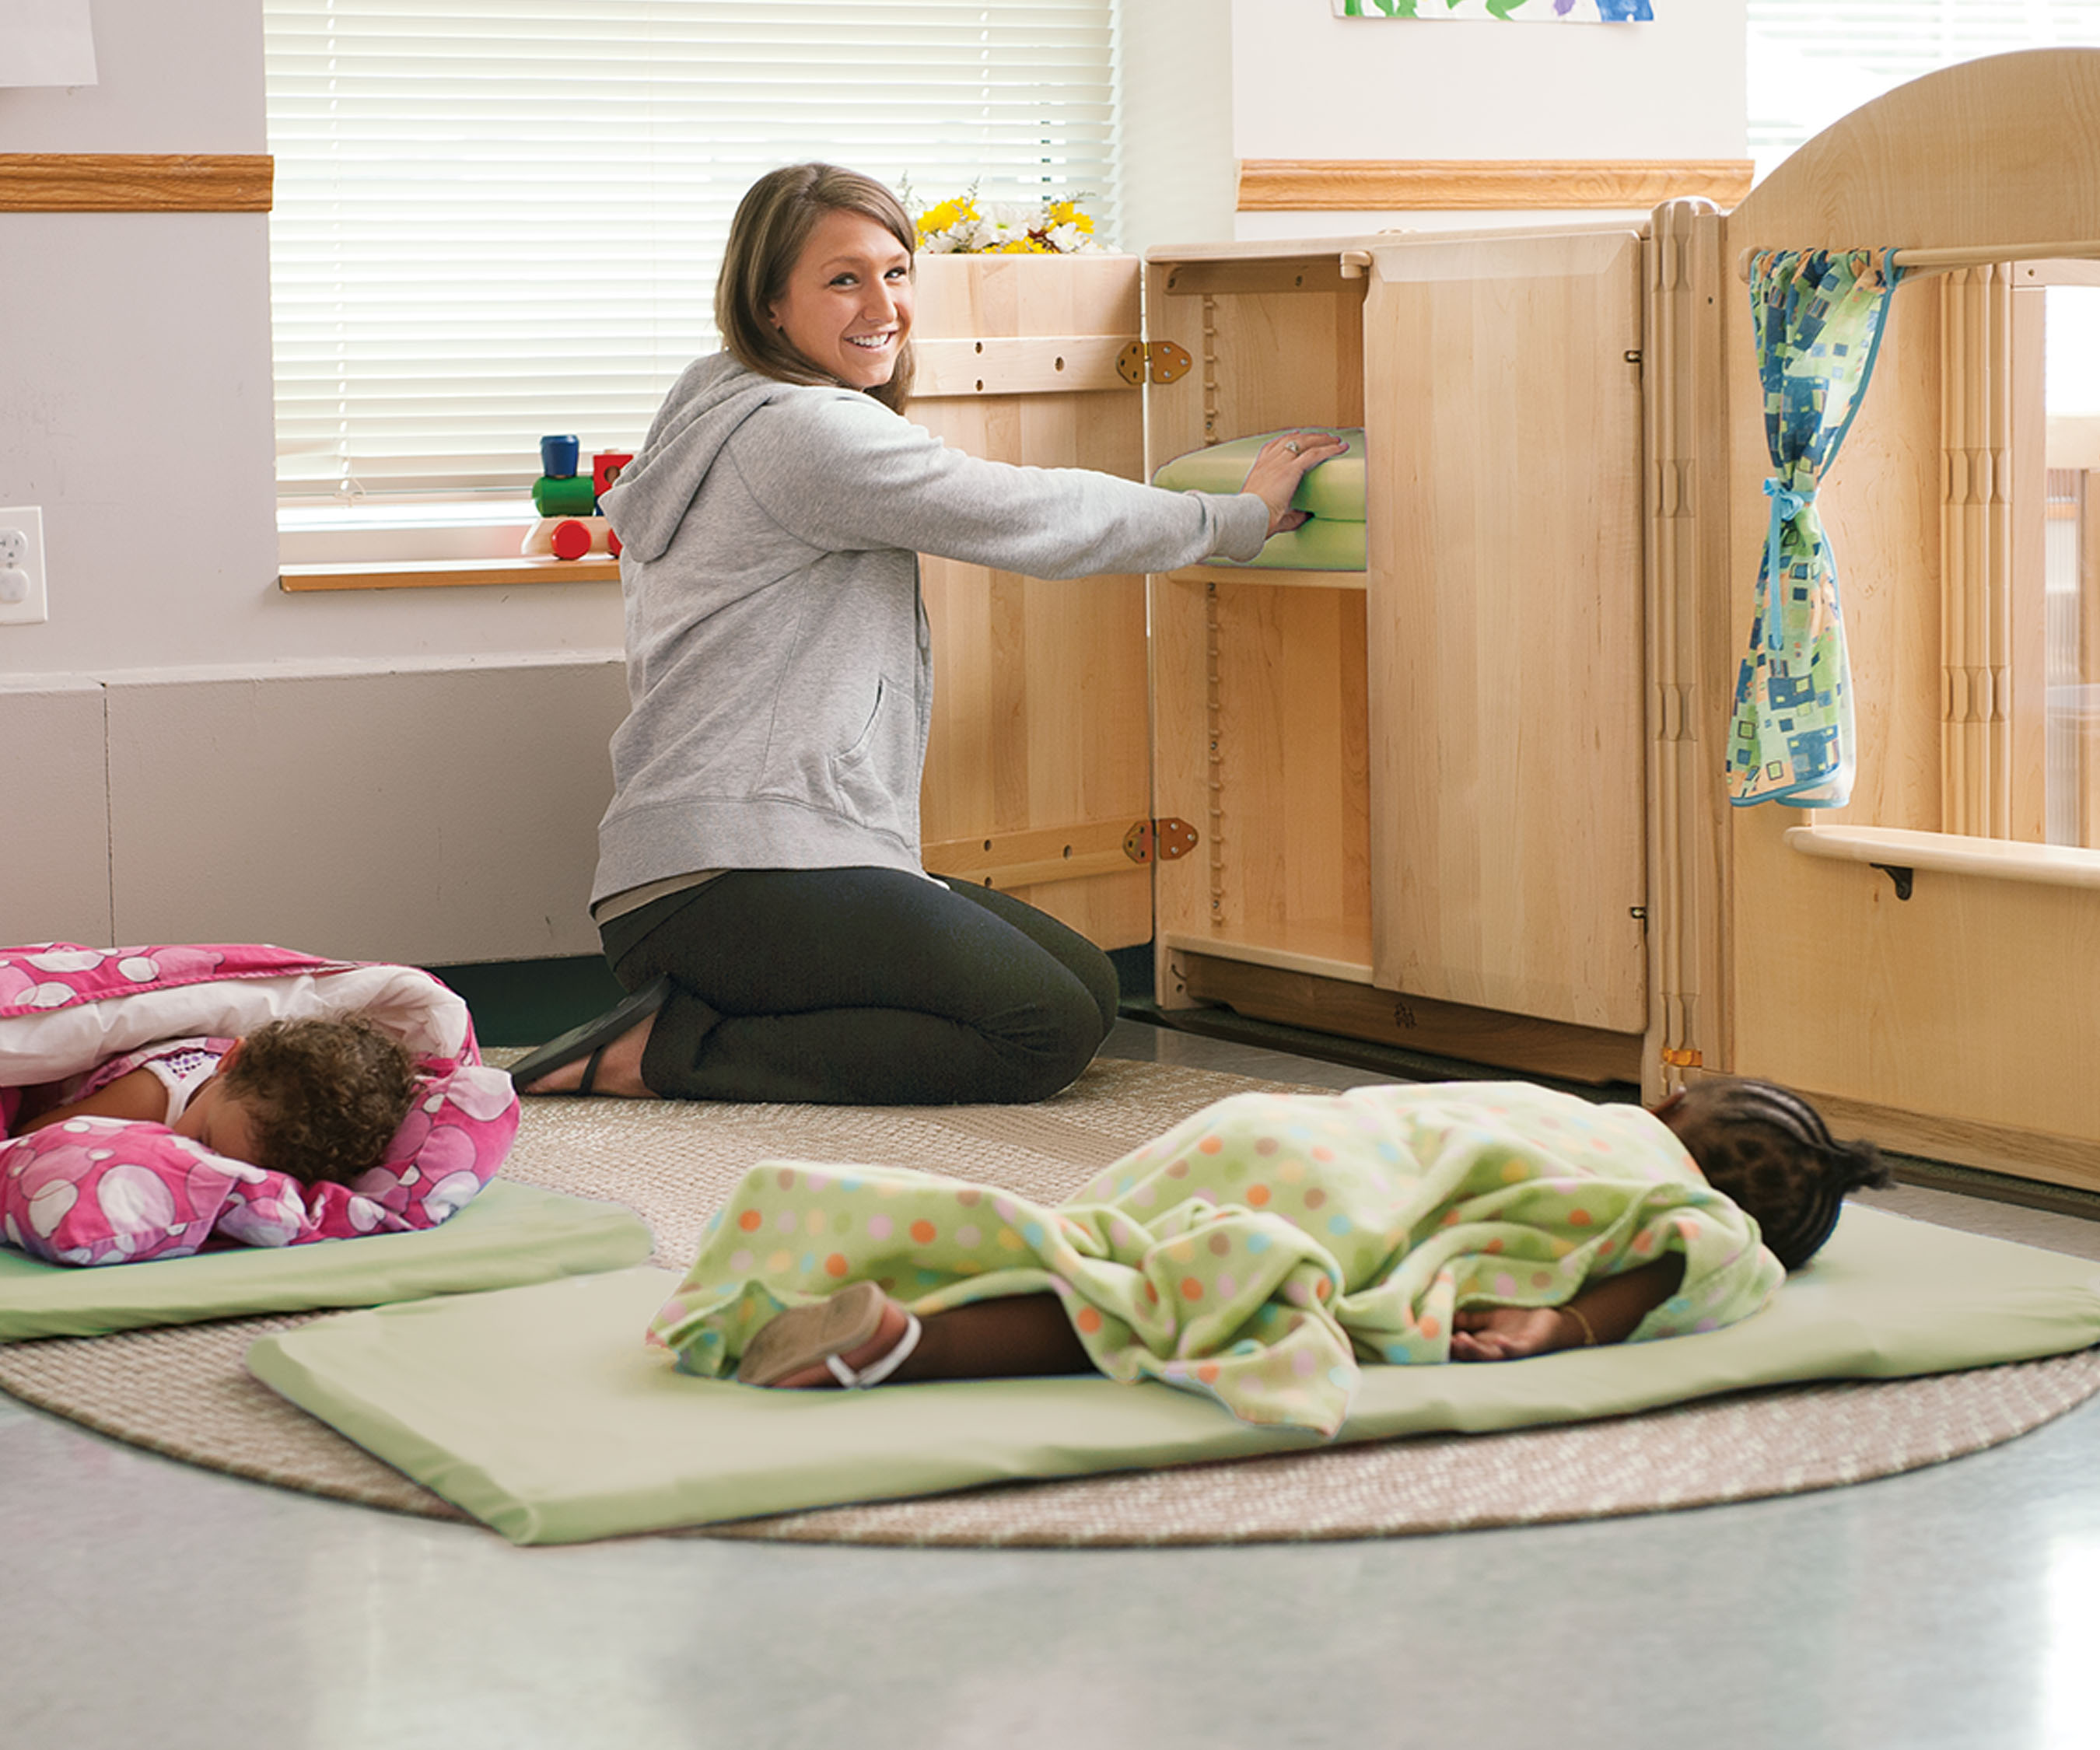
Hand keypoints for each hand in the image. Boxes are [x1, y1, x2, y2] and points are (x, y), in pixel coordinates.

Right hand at [1240, 430, 1350, 536]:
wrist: (1248, 519)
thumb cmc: (1255, 519)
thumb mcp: (1271, 512)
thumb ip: (1291, 514)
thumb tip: (1306, 515)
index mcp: (1259, 470)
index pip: (1272, 447)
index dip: (1285, 439)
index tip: (1295, 434)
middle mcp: (1268, 462)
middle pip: (1290, 439)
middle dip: (1308, 435)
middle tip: (1322, 436)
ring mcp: (1279, 463)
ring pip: (1304, 442)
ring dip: (1321, 439)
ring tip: (1335, 440)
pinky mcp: (1291, 470)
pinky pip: (1314, 454)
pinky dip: (1330, 449)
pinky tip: (1340, 448)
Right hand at [1448, 1305, 1578, 1362]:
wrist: (1555, 1320)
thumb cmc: (1522, 1320)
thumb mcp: (1491, 1317)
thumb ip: (1470, 1319)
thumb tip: (1446, 1316)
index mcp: (1484, 1345)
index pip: (1462, 1349)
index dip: (1447, 1344)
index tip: (1431, 1337)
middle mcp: (1496, 1352)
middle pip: (1473, 1355)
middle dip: (1459, 1350)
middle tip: (1445, 1341)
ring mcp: (1513, 1351)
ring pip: (1491, 1356)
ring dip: (1476, 1350)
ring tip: (1461, 1340)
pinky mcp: (1530, 1346)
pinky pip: (1517, 1350)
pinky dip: (1507, 1347)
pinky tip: (1498, 1341)